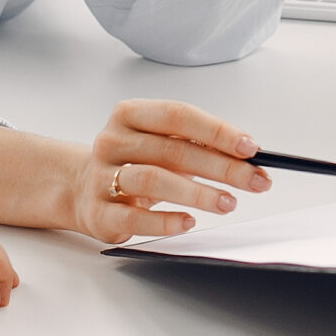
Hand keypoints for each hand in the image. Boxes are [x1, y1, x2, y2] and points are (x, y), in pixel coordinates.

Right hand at [72, 98, 271, 243]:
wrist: (81, 188)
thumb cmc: (134, 161)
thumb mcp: (160, 143)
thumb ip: (197, 144)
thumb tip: (248, 157)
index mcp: (130, 115)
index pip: (178, 115)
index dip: (217, 131)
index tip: (250, 147)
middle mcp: (112, 141)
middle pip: (173, 150)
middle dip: (221, 167)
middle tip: (254, 180)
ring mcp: (102, 177)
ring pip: (154, 180)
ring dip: (197, 193)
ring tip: (228, 203)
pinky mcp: (99, 213)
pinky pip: (134, 217)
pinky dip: (166, 220)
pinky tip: (189, 221)